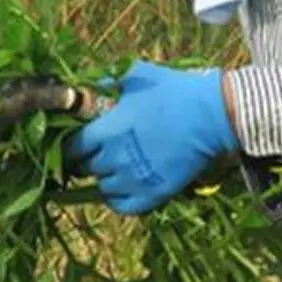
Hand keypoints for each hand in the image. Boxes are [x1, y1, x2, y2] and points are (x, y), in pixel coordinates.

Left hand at [68, 61, 237, 214]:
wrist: (212, 115)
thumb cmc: (174, 91)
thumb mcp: (138, 75)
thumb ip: (109, 80)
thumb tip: (89, 86)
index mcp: (108, 130)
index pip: (72, 148)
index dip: (70, 147)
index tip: (74, 144)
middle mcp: (116, 158)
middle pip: (86, 169)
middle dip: (86, 161)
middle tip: (94, 154)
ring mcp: (134, 180)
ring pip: (103, 188)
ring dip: (104, 178)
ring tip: (113, 168)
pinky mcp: (153, 194)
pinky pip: (123, 207)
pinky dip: (118, 199)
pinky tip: (121, 188)